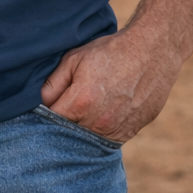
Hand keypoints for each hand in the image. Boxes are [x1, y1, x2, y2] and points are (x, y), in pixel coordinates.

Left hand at [39, 23, 186, 143]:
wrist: (150, 53)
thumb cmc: (110, 52)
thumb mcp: (75, 58)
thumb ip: (54, 82)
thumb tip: (42, 100)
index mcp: (80, 103)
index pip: (50, 119)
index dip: (46, 110)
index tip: (49, 101)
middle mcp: (97, 123)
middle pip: (68, 132)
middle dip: (62, 121)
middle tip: (67, 103)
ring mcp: (115, 130)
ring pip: (87, 139)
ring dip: (82, 127)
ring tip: (86, 106)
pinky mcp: (129, 133)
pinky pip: (106, 140)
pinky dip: (100, 130)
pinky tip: (101, 112)